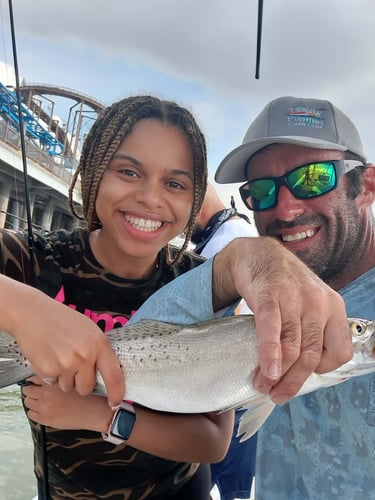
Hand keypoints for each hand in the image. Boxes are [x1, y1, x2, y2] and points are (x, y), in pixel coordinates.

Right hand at [0, 275, 123, 406]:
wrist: (33, 314)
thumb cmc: (62, 320)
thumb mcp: (89, 330)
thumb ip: (99, 350)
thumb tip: (108, 372)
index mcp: (99, 344)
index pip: (114, 376)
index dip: (117, 393)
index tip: (116, 402)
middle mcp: (85, 356)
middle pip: (87, 388)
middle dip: (81, 383)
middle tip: (73, 365)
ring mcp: (66, 364)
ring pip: (68, 387)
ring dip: (64, 378)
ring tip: (59, 356)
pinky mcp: (48, 370)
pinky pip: (53, 383)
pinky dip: (50, 374)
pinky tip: (48, 357)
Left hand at [22, 376, 111, 430]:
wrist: (95, 412)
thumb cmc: (88, 396)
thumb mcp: (74, 378)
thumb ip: (60, 375)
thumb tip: (47, 373)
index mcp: (54, 380)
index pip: (33, 377)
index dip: (35, 378)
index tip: (36, 380)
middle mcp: (47, 393)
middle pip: (27, 389)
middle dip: (32, 389)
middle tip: (38, 390)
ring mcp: (44, 406)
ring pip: (27, 401)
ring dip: (33, 400)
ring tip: (42, 400)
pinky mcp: (45, 418)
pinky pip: (31, 414)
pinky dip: (35, 411)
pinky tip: (45, 409)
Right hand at [213, 237, 352, 402]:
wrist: (259, 255)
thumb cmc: (284, 286)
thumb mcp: (309, 306)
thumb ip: (310, 333)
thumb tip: (299, 372)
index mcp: (334, 308)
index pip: (338, 352)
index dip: (320, 370)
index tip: (300, 374)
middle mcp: (318, 303)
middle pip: (311, 354)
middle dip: (293, 382)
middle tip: (276, 394)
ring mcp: (294, 297)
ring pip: (292, 346)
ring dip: (276, 374)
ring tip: (262, 384)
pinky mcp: (270, 293)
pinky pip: (272, 329)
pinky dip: (270, 353)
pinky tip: (266, 369)